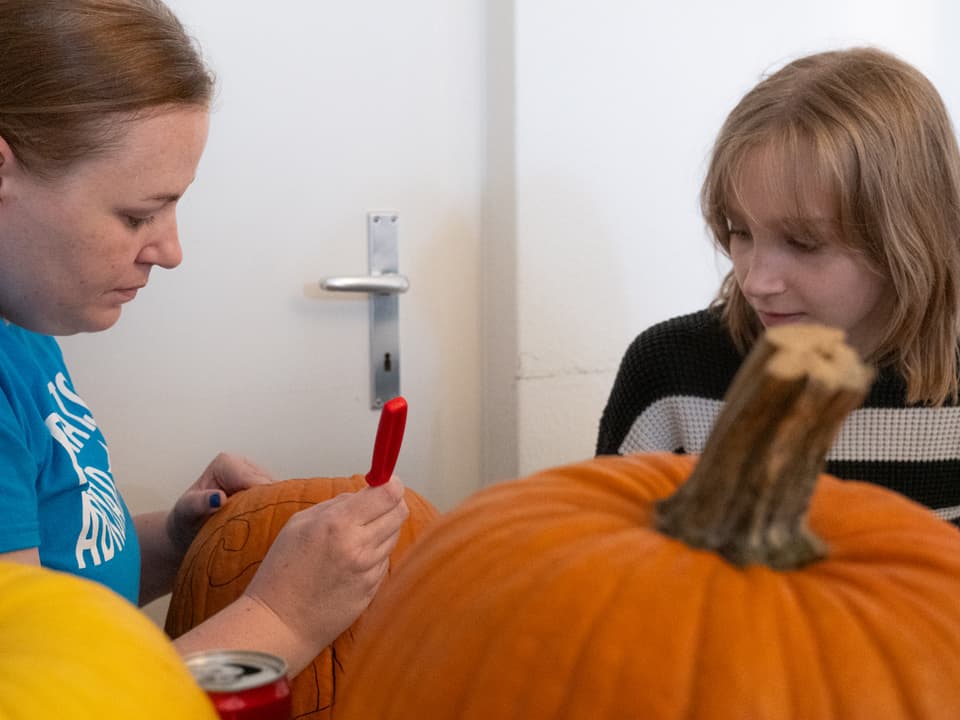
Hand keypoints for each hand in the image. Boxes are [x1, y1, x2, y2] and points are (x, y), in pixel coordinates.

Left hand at [167, 452, 274, 553]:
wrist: (191, 531)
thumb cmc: (186, 519)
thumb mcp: (186, 512)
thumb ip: (199, 503)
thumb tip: (218, 498)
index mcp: (228, 463)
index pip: (253, 480)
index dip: (260, 501)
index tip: (258, 522)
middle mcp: (247, 466)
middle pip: (271, 486)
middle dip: (270, 506)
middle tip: (266, 530)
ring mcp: (260, 478)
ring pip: (281, 494)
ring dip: (278, 512)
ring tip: (271, 532)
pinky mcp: (269, 492)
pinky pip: (283, 502)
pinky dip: (280, 515)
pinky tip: (275, 529)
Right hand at [243, 475, 409, 648]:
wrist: (280, 622)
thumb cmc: (282, 572)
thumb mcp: (299, 524)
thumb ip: (335, 504)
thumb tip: (362, 494)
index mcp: (337, 524)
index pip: (387, 494)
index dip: (391, 484)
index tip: (388, 482)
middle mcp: (359, 546)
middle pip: (399, 512)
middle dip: (392, 503)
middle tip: (378, 504)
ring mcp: (369, 570)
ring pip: (394, 536)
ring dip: (383, 529)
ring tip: (355, 536)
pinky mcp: (373, 589)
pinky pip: (384, 560)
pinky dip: (375, 554)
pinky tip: (351, 561)